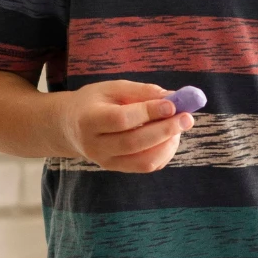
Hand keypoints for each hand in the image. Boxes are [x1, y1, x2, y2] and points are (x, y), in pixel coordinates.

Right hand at [57, 80, 194, 172]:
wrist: (70, 127)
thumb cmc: (95, 102)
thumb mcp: (112, 88)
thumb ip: (141, 91)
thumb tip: (173, 97)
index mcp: (89, 120)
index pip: (121, 120)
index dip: (149, 112)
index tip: (173, 104)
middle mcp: (95, 146)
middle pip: (134, 143)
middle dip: (165, 130)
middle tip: (187, 117)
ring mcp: (106, 162)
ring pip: (144, 161)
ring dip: (168, 144)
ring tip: (179, 125)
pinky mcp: (118, 169)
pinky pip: (147, 166)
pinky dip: (164, 152)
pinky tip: (170, 137)